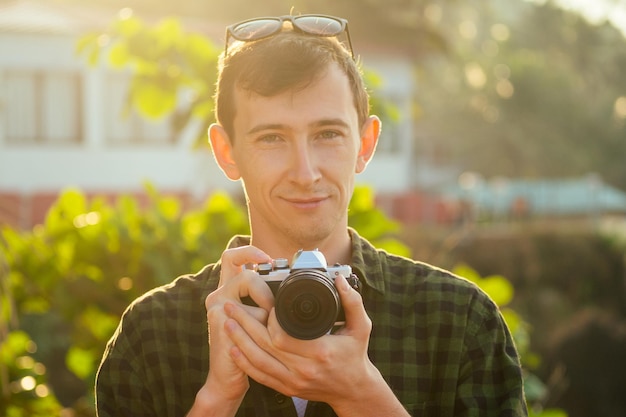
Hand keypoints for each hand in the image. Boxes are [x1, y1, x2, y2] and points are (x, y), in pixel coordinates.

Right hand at [202, 246, 274, 403]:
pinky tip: (265, 338)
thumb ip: (265, 299)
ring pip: (249, 292)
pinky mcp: (221, 322)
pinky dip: (263, 325)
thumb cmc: (249, 347)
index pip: (232, 257)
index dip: (250, 252)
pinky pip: (251, 315)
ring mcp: (217, 308)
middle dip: (264, 287)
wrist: (227, 378)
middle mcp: (219, 295)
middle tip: (273, 306)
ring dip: (266, 307)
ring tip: (270, 324)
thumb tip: (290, 286)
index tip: (269, 259)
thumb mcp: (257, 318)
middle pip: (244, 273)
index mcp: (227, 290)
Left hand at [223, 273, 391, 411]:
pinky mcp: (287, 388)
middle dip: (245, 325)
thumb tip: (340, 280)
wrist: (353, 390)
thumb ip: (352, 302)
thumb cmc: (356, 355)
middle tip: (231, 306)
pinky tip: (233, 349)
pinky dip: (244, 362)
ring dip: (239, 341)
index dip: (269, 320)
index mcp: (320, 351)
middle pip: (265, 346)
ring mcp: (293, 381)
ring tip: (226, 323)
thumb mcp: (361, 327)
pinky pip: (260, 376)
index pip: (284, 336)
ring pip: (258, 361)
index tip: (264, 304)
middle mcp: (304, 369)